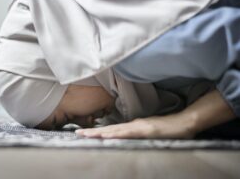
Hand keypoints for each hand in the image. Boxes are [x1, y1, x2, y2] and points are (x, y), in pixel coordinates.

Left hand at [75, 113, 195, 138]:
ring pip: (115, 130)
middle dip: (92, 131)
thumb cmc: (168, 129)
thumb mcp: (149, 133)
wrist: (184, 123)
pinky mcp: (146, 130)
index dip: (97, 132)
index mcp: (133, 126)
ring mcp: (139, 127)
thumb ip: (137, 134)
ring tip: (85, 134)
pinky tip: (106, 136)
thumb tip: (127, 138)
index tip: (84, 133)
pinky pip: (128, 133)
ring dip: (99, 132)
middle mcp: (133, 125)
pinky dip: (116, 134)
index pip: (112, 130)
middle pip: (110, 129)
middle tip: (77, 133)